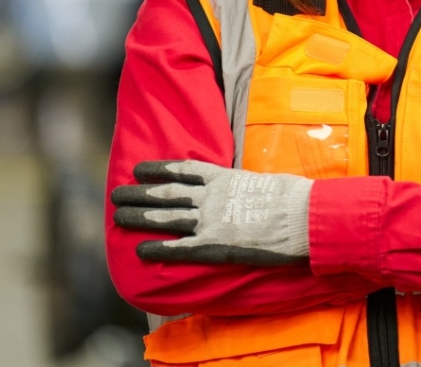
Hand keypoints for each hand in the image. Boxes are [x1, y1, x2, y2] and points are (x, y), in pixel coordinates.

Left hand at [111, 160, 311, 264]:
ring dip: (139, 217)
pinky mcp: (215, 244)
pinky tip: (139, 250)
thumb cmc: (294, 197)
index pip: (184, 169)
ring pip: (166, 217)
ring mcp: (211, 220)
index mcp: (225, 177)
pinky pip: (179, 247)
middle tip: (116, 194)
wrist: (304, 216)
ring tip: (117, 216)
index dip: (159, 169)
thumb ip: (248, 185)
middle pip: (167, 192)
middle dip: (139, 193)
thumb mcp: (267, 181)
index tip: (139, 169)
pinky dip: (158, 248)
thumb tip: (246, 188)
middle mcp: (211, 196)